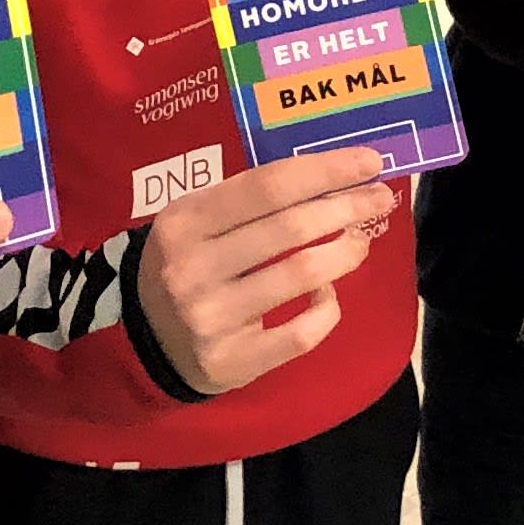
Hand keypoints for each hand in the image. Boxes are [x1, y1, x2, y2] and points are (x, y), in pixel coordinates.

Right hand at [139, 146, 396, 394]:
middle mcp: (193, 268)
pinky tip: (326, 294)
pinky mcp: (233, 361)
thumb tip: (336, 178)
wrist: (143, 340)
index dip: (326, 171)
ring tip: (358, 242)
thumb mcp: (196, 221)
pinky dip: (327, 308)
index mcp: (184, 222)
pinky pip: (302, 333)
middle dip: (347, 207)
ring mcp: (211, 318)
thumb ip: (250, 199)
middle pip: (291, 228)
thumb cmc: (186, 263)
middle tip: (380, 199)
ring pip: (302, 276)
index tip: (370, 163)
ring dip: (345, 252)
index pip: (267, 186)